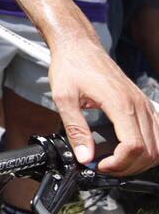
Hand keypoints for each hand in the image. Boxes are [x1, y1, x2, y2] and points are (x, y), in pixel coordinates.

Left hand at [47, 33, 158, 173]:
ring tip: (116, 162)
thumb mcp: (64, 98)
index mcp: (120, 103)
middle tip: (106, 167)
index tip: (100, 166)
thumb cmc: (71, 66)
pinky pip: (158, 132)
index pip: (134, 146)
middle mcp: (138, 105)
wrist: (79, 46)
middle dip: (129, 167)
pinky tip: (129, 151)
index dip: (119, 163)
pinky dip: (149, 148)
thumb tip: (85, 157)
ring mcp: (144, 104)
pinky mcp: (143, 104)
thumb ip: (75, 129)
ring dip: (141, 160)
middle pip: (150, 151)